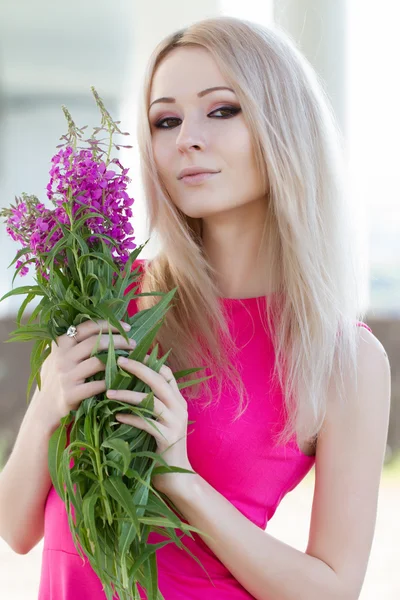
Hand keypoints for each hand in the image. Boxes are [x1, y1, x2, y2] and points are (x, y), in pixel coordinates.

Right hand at [33, 319, 135, 431]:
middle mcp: (61, 358)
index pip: (87, 327)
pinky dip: (111, 381)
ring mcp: (65, 376)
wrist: (45, 408)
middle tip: (133, 344)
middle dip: (119, 341)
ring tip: (131, 360)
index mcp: (60, 344)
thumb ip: (74, 343)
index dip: (109, 324)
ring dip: (118, 360)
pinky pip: (96, 385)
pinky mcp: (70, 394)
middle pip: (95, 342)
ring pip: (97, 362)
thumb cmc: (58, 378)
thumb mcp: (60, 356)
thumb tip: (103, 326)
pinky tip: (121, 379)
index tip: (127, 327)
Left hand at [106, 355, 194, 495]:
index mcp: (178, 401)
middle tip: (119, 360)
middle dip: (138, 368)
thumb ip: (150, 405)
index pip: (167, 373)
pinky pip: (146, 423)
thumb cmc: (161, 448)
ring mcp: (176, 422)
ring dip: (128, 395)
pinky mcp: (168, 437)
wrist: (177, 478)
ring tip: (108, 393)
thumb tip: (126, 388)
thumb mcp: (158, 422)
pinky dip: (131, 418)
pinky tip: (117, 417)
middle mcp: (180, 408)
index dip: (150, 361)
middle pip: (159, 381)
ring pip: (151, 401)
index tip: (131, 353)